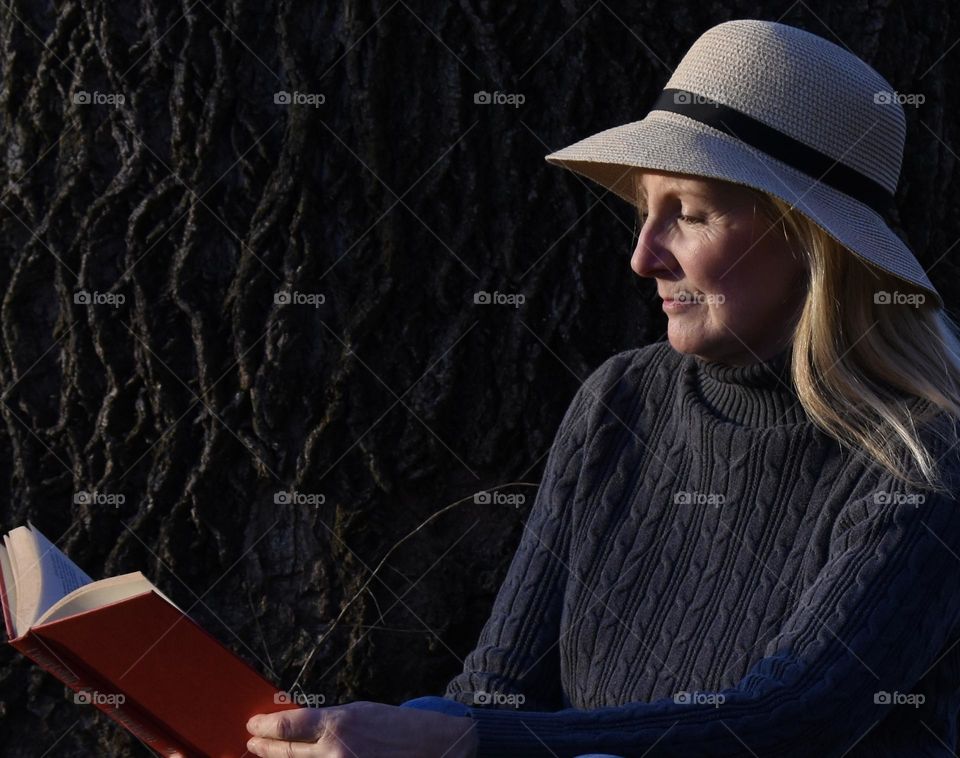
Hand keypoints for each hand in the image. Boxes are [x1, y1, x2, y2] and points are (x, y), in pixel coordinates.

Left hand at [245, 700, 477, 757]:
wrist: (429, 745)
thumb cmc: (392, 725)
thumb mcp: (357, 712)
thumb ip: (325, 722)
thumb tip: (295, 727)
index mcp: (338, 724)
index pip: (289, 726)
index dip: (265, 726)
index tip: (253, 725)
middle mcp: (335, 751)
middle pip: (287, 753)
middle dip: (265, 747)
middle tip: (252, 742)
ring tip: (265, 755)